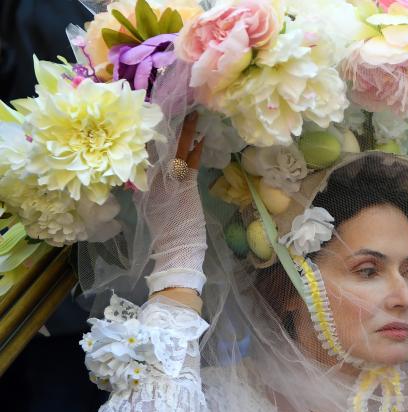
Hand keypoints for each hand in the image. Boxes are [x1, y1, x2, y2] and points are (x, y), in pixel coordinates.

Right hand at [145, 111, 206, 302]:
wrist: (174, 247)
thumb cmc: (165, 231)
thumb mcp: (149, 206)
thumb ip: (145, 187)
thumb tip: (142, 172)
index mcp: (145, 182)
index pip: (146, 151)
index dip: (150, 133)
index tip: (152, 115)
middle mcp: (154, 177)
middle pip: (159, 145)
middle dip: (167, 125)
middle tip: (173, 104)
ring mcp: (170, 180)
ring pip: (176, 150)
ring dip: (185, 132)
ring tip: (191, 114)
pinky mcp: (185, 185)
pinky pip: (190, 163)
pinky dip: (195, 150)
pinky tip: (200, 137)